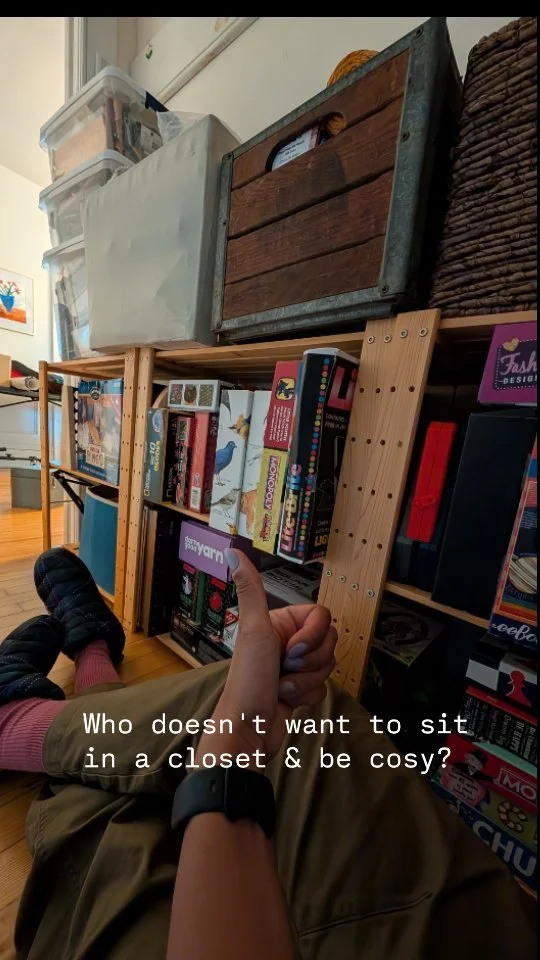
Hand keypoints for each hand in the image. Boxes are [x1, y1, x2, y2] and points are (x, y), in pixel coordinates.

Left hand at [195, 550, 336, 767]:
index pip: (322, 617)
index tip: (292, 649)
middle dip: (311, 661)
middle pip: (329, 641)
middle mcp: (287, 641)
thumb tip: (233, 551)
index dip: (313, 636)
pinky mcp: (300, 688)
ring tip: (282, 686)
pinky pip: (323, 686)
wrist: (249, 730)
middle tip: (285, 667)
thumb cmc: (248, 681)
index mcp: (279, 622)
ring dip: (306, 681)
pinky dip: (307, 696)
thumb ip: (250, 589)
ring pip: (327, 665)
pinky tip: (287, 699)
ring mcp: (294, 666)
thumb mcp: (252, 629)